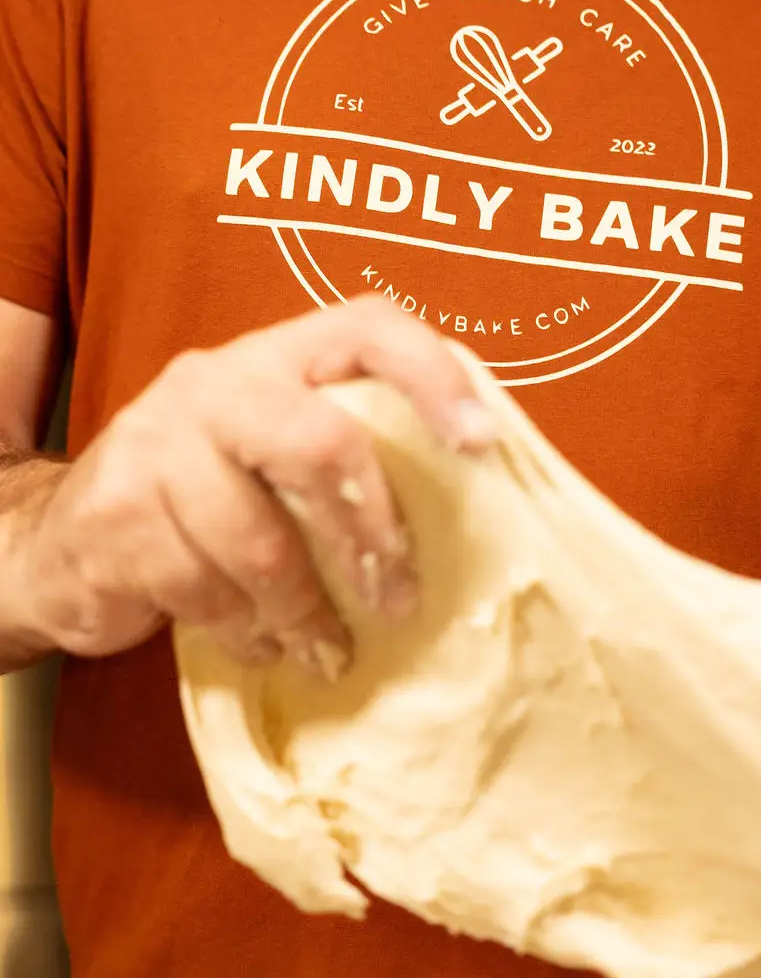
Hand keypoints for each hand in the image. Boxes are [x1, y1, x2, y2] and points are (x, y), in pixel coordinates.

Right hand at [12, 296, 492, 676]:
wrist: (62, 535)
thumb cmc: (204, 498)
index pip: (365, 327)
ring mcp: (157, 444)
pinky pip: (206, 592)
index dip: (431, 374)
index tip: (482, 443)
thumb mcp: (271, 457)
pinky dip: (249, 634)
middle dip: (369, 533)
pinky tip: (264, 643)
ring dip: (306, 614)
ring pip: (261, 544)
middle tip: (398, 598)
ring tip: (328, 649)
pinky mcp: (118, 513)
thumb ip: (343, 457)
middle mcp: (215, 385)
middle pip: (319, 444)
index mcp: (275, 358)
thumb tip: (472, 506)